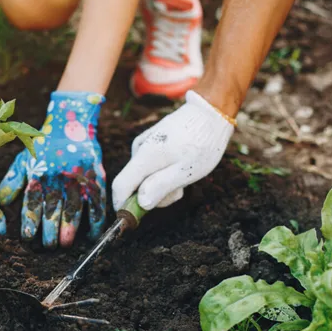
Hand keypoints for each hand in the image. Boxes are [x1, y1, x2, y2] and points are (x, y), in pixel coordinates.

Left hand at [0, 91, 106, 247]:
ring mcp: (78, 180)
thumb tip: (1, 204)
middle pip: (53, 210)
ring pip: (73, 209)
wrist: (71, 125)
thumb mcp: (24, 160)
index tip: (29, 237)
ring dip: (69, 229)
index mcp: (39, 175)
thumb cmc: (45, 147)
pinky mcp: (95, 180)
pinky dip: (95, 221)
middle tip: (49, 245)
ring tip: (65, 244)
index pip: (32, 202)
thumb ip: (13, 182)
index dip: (30, 221)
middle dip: (50, 231)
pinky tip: (91, 235)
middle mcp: (58, 179)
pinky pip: (96, 204)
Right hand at [112, 90, 234, 210]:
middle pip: (134, 184)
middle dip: (153, 194)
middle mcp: (139, 149)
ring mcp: (145, 144)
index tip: (135, 218)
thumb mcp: (186, 170)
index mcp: (145, 156)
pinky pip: (150, 165)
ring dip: (161, 183)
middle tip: (179, 190)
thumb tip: (141, 203)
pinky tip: (180, 165)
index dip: (123, 205)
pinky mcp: (152, 142)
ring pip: (144, 175)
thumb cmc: (202, 143)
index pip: (120, 186)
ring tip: (184, 174)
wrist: (211, 112)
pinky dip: (163, 171)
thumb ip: (161, 186)